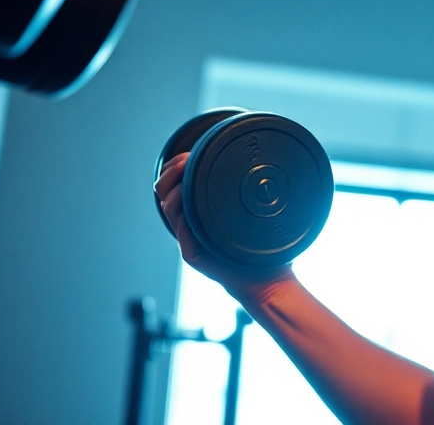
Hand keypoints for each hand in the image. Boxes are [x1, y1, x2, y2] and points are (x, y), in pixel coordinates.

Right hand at [154, 152, 295, 300]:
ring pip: (169, 210)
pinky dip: (185, 219)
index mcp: (200, 214)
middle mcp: (191, 226)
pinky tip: (193, 205)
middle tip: (185, 160)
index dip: (174, 167)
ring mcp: (190, 241)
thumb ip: (251, 191)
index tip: (187, 153)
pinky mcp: (195, 256)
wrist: (269, 280)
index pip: (174, 186)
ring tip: (189, 178)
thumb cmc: (266, 248)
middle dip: (170, 173)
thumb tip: (264, 161)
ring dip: (175, 190)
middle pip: (164, 195)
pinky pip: (182, 235)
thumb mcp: (256, 213)